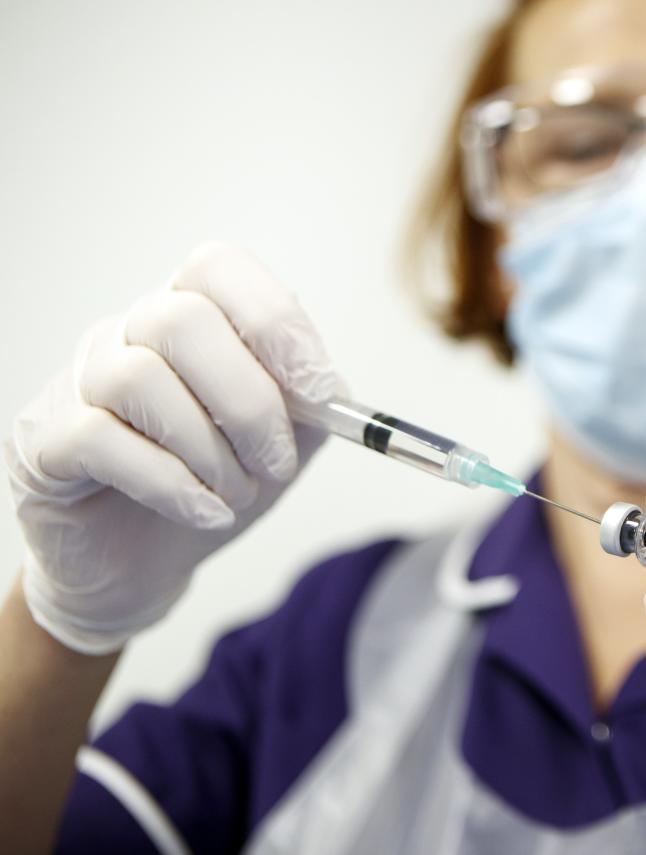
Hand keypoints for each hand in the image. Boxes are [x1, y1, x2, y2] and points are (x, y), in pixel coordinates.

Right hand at [4, 242, 339, 654]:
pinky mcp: (45, 441)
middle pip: (183, 320)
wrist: (142, 564)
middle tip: (277, 462)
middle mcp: (126, 333)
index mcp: (187, 315)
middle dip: (250, 402)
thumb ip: (309, 409)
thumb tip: (329, 390)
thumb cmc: (212, 485)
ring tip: (237, 494)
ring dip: (210, 450)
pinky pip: (99, 439)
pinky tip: (205, 512)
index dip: (276, 322)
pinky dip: (169, 482)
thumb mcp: (281, 443)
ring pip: (140, 378)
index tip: (320, 391)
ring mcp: (77, 382)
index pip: (218, 268)